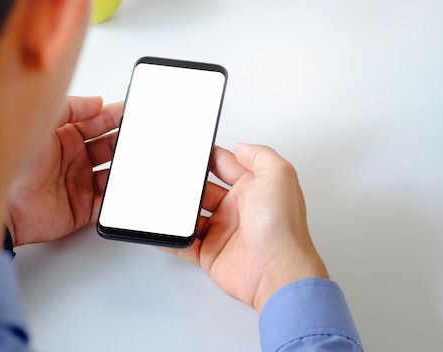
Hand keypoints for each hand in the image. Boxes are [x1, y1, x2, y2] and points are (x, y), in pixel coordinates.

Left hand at [4, 96, 122, 245]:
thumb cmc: (13, 164)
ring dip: (124, 169)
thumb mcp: (42, 123)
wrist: (3, 207)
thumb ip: (70, 108)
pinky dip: (119, 198)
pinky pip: (107, 203)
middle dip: (123, 142)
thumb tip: (96, 102)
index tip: (130, 113)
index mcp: (63, 137)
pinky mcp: (81, 209)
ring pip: (112, 174)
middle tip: (137, 137)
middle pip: (107, 148)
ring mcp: (77, 184)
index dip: (114, 117)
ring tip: (133, 163)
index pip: (96, 123)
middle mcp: (71, 160)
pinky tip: (125, 188)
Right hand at [163, 143, 328, 312]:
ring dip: (178, 210)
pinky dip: (170, 239)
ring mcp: (223, 232)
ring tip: (162, 201)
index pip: (226, 165)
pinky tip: (160, 230)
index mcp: (254, 189)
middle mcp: (239, 209)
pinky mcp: (211, 254)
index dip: (208, 157)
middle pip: (204, 190)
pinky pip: (184, 244)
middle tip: (171, 175)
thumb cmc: (282, 226)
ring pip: (192, 216)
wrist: (276, 271)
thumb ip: (259, 155)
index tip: (190, 151)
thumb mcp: (279, 175)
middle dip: (188, 184)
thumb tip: (241, 147)